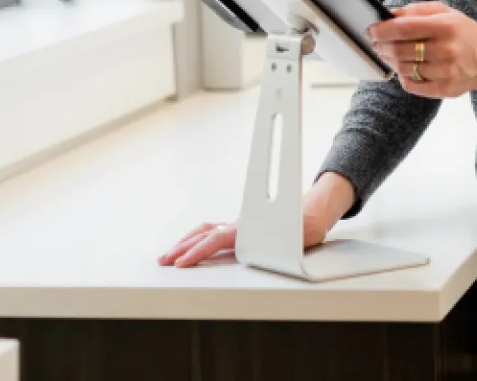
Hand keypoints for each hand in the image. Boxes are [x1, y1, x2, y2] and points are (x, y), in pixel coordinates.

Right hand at [159, 175, 354, 266]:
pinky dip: (196, 238)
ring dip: (185, 242)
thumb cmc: (303, 228)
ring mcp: (238, 226)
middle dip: (181, 248)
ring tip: (169, 254)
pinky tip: (190, 244)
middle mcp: (240, 225)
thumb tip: (274, 252)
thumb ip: (282, 247)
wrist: (313, 214)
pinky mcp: (239, 229)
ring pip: (206, 231)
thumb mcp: (295, 237)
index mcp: (248, 228)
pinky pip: (212, 231)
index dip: (197, 251)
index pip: (216, 239)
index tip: (180, 263)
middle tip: (163, 261)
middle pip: (204, 234)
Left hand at [368, 2, 476, 98]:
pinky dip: (403, 77)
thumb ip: (416, 10)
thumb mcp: (445, 12)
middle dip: (382, 46)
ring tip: (390, 54)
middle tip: (377, 43)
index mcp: (445, 26)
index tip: (372, 30)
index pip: (403, 28)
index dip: (382, 30)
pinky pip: (412, 85)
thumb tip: (390, 14)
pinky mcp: (445, 89)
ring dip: (391, 61)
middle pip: (400, 50)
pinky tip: (405, 68)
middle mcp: (447, 50)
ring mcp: (446, 72)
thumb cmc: (463, 32)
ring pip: (403, 68)